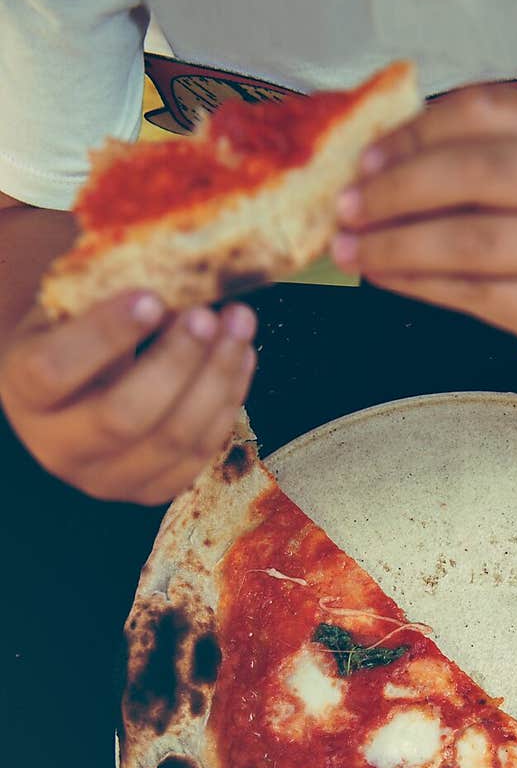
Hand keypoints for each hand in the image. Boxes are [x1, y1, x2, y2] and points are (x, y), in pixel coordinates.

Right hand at [0, 291, 257, 503]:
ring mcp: (106, 480)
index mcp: (24, 391)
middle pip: (123, 417)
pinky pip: (200, 454)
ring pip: (173, 440)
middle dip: (176, 362)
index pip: (55, 369)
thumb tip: (180, 275)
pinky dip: (228, 402)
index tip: (152, 296)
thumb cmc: (69, 338)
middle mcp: (58, 447)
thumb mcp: (69, 309)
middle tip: (209, 314)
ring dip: (217, 379)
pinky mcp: (150, 492)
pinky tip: (242, 356)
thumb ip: (107, 293)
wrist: (68, 399)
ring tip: (239, 324)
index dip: (105, 334)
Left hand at [331, 87, 516, 364]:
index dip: (413, 133)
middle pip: (473, 175)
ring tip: (351, 250)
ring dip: (397, 247)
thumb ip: (469, 161)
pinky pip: (475, 294)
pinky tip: (385, 278)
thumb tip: (369, 171)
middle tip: (346, 208)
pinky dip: (419, 285)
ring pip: (470, 242)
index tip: (363, 159)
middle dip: (396, 192)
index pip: (479, 113)